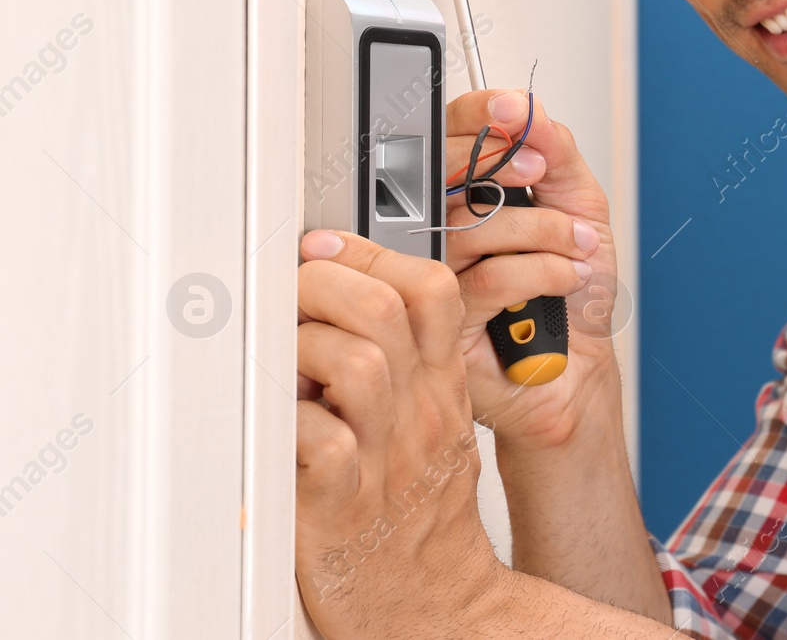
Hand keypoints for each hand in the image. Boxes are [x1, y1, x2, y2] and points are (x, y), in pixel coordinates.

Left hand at [294, 229, 509, 638]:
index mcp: (440, 386)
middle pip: (384, 308)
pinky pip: (318, 441)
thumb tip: (337, 306)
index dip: (368, 254)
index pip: (430, 288)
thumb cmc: (422, 516)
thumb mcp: (437, 424)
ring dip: (300, 349)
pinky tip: (280, 426)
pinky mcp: (342, 505)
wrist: (438, 605)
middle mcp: (418, 413)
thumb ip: (405, 365)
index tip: (323, 248)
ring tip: (284, 367)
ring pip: (352, 361)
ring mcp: (384, 457)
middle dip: (321, 284)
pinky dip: (288, 422)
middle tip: (290, 297)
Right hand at [442, 89, 624, 446]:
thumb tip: (530, 112)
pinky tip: (566, 279)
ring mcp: (435, 273)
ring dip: (542, 229)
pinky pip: (488, 277)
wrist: (581, 367)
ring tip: (578, 247)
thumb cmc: (572, 294)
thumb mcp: (580, 208)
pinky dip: (542, 271)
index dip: (477, 117)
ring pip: (470, 224)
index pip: (448, 137)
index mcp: (468, 194)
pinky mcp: (442, 320)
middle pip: (441, 174)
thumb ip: (557, 153)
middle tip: (540, 173)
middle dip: (499, 163)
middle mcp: (442, 229)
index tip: (515, 112)